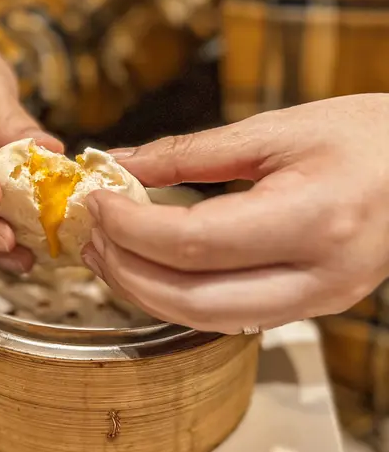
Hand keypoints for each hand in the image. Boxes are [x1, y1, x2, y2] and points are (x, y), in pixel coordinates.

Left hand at [82, 94, 388, 332]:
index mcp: (313, 217)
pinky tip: (155, 268)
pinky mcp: (314, 307)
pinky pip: (232, 317)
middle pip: (194, 300)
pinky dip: (182, 299)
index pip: (195, 242)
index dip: (131, 228)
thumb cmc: (366, 135)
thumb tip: (119, 162)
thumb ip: (190, 152)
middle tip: (91, 239)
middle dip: (128, 273)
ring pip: (208, 322)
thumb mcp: (276, 129)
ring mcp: (320, 301)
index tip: (97, 203)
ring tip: (110, 255)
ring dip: (148, 293)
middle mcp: (319, 275)